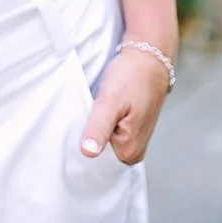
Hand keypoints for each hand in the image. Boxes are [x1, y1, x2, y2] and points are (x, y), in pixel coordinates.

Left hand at [79, 45, 171, 164]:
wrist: (149, 56)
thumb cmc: (131, 76)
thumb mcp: (110, 101)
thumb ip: (99, 128)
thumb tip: (88, 152)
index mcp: (130, 152)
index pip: (97, 166)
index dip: (83, 152)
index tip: (72, 136)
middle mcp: (134, 151)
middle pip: (101, 156)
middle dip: (88, 141)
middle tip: (78, 122)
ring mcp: (133, 139)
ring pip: (104, 143)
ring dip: (94, 131)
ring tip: (87, 116)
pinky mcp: (131, 128)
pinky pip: (109, 133)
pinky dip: (100, 124)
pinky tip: (96, 113)